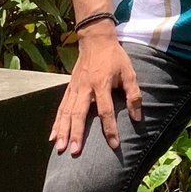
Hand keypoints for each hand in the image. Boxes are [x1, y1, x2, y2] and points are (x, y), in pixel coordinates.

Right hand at [53, 26, 141, 154]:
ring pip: (66, 113)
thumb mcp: (129, 72)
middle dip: (76, 133)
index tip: (114, 144)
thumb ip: (134, 95)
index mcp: (101, 84)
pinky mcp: (69, 89)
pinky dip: (56, 123)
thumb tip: (137, 117)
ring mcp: (74, 88)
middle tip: (74, 151)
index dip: (110, 128)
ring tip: (60, 148)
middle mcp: (85, 88)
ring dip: (63, 131)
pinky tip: (53, 136)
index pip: (105, 110)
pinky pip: (61, 108)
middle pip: (79, 114)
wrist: (95, 40)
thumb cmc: (114, 57)